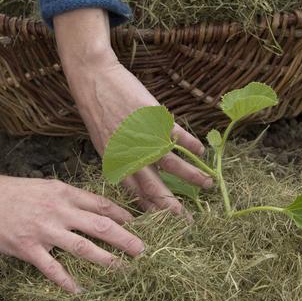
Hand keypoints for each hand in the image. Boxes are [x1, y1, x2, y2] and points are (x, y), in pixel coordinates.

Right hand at [0, 164, 144, 292]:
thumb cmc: (0, 191)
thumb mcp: (37, 186)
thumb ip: (60, 198)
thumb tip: (80, 209)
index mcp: (61, 191)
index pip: (100, 203)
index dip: (122, 215)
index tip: (138, 225)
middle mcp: (57, 209)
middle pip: (100, 225)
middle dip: (126, 239)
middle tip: (145, 251)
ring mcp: (42, 229)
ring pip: (83, 247)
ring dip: (107, 260)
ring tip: (125, 271)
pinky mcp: (26, 247)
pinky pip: (53, 269)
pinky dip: (69, 282)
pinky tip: (81, 292)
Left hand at [54, 9, 212, 213]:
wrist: (93, 80)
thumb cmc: (96, 108)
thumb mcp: (103, 140)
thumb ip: (120, 157)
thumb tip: (135, 170)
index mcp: (116, 162)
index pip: (136, 192)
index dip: (151, 207)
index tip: (164, 220)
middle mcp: (130, 155)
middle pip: (154, 188)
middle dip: (172, 206)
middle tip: (187, 221)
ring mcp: (144, 138)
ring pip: (172, 164)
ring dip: (191, 176)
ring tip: (208, 184)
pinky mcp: (154, 120)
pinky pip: (178, 136)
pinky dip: (191, 144)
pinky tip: (202, 151)